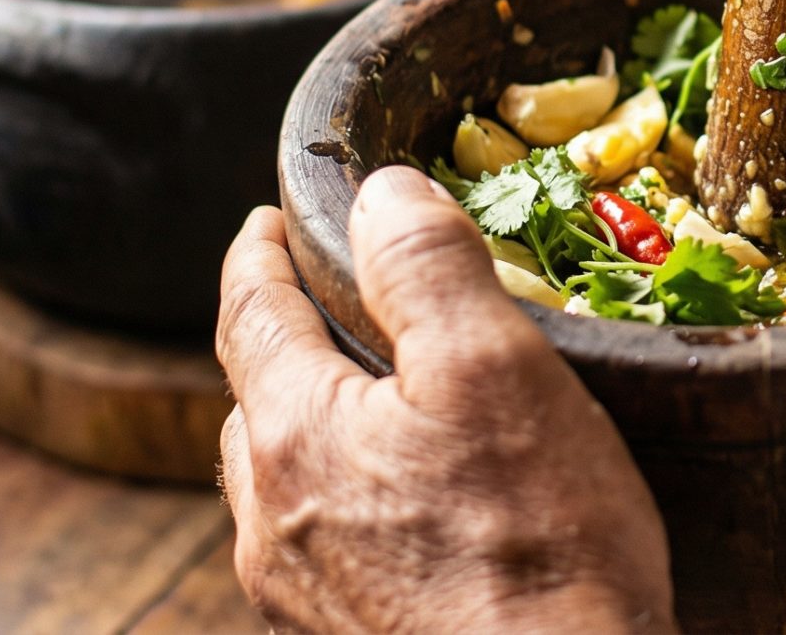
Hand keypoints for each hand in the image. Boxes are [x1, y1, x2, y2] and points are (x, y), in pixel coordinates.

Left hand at [215, 171, 674, 633]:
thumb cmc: (537, 548)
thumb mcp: (494, 368)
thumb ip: (424, 264)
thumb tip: (380, 192)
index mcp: (293, 434)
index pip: (248, 312)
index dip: (257, 253)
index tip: (267, 220)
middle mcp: (272, 525)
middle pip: (255, 404)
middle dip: (284, 346)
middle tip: (328, 307)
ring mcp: (301, 601)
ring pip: (284, 488)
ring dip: (313, 435)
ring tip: (371, 410)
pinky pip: (326, 554)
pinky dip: (350, 509)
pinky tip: (409, 519)